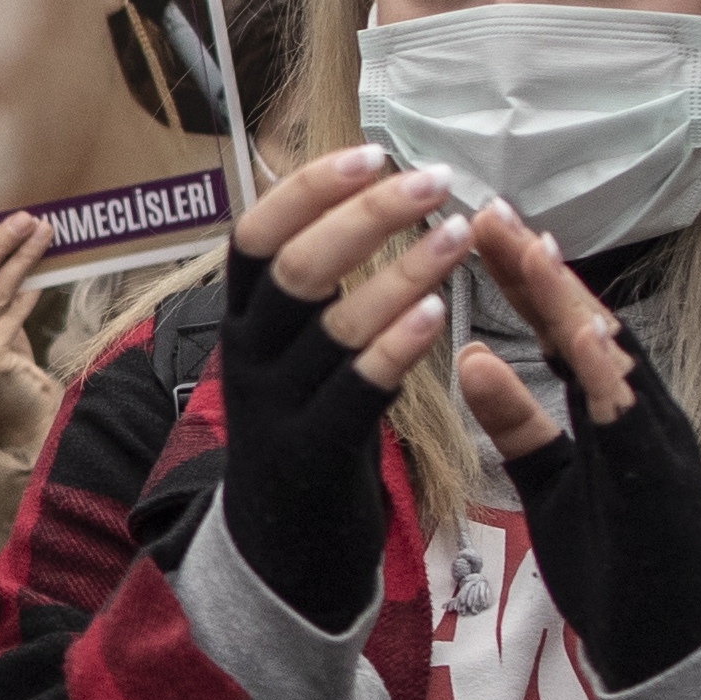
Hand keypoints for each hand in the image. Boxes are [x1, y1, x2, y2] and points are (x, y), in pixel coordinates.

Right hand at [217, 143, 467, 629]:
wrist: (278, 547)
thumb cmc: (301, 425)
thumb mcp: (286, 353)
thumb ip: (311, 289)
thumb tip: (356, 198)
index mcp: (241, 320)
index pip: (255, 235)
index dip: (309, 188)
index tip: (371, 152)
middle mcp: (249, 356)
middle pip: (294, 267)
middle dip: (366, 215)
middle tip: (433, 181)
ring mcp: (278, 406)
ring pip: (333, 324)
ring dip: (401, 270)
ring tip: (459, 233)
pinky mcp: (313, 453)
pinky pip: (355, 390)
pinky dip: (395, 346)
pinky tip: (438, 313)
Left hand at [450, 201, 700, 691]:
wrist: (672, 646)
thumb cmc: (616, 556)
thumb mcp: (552, 480)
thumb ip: (518, 421)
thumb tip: (470, 357)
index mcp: (617, 410)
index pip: (570, 329)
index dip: (530, 277)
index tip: (483, 227)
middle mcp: (646, 413)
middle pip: (593, 324)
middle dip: (542, 269)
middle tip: (488, 211)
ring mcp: (661, 444)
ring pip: (620, 358)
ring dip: (573, 303)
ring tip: (527, 248)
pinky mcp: (664, 484)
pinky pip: (637, 422)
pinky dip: (612, 376)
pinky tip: (583, 337)